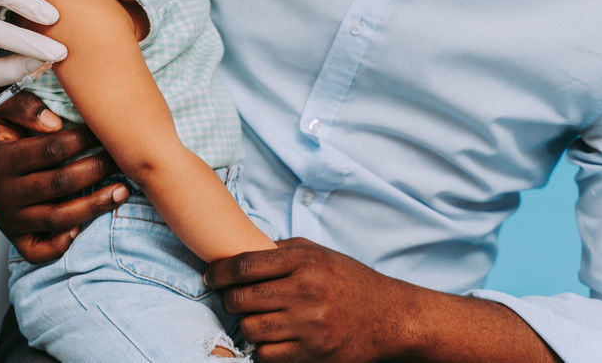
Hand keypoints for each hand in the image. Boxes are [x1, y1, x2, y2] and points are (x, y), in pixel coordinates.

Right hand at [0, 89, 129, 262]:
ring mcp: (8, 217)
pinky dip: (61, 245)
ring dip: (94, 207)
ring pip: (58, 218)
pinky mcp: (13, 234)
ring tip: (122, 191)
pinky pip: (38, 251)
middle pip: (61, 184)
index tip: (104, 130)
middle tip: (121, 157)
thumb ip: (25, 106)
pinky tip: (83, 227)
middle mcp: (4, 192)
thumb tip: (55, 122)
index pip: (52, 150)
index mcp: (2, 159)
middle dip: (97, 169)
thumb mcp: (1, 104)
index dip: (84, 140)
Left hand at [206, 238, 415, 361]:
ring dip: (246, 325)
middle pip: (243, 298)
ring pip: (251, 329)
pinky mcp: (314, 354)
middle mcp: (306, 292)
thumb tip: (240, 250)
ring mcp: (310, 326)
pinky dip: (263, 348)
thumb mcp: (319, 253)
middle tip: (232, 299)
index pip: (245, 265)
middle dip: (229, 299)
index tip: (211, 276)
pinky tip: (270, 338)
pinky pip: (267, 356)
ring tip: (254, 318)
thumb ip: (281, 250)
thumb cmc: (350, 280)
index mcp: (305, 262)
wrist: (390, 316)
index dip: (220, 271)